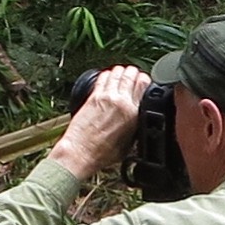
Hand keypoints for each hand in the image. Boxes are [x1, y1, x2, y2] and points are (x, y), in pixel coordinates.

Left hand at [54, 64, 148, 179]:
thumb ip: (135, 128)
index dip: (144, 80)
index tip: (143, 81)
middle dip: (133, 73)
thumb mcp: (129, 144)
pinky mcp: (93, 97)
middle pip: (132, 76)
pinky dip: (106, 74)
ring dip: (120, 71)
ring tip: (120, 72)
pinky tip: (107, 76)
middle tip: (132, 74)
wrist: (80, 154)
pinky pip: (103, 78)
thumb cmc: (101, 154)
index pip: (144, 85)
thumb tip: (137, 121)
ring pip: (117, 73)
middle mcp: (122, 103)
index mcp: (134, 115)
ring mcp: (107, 98)